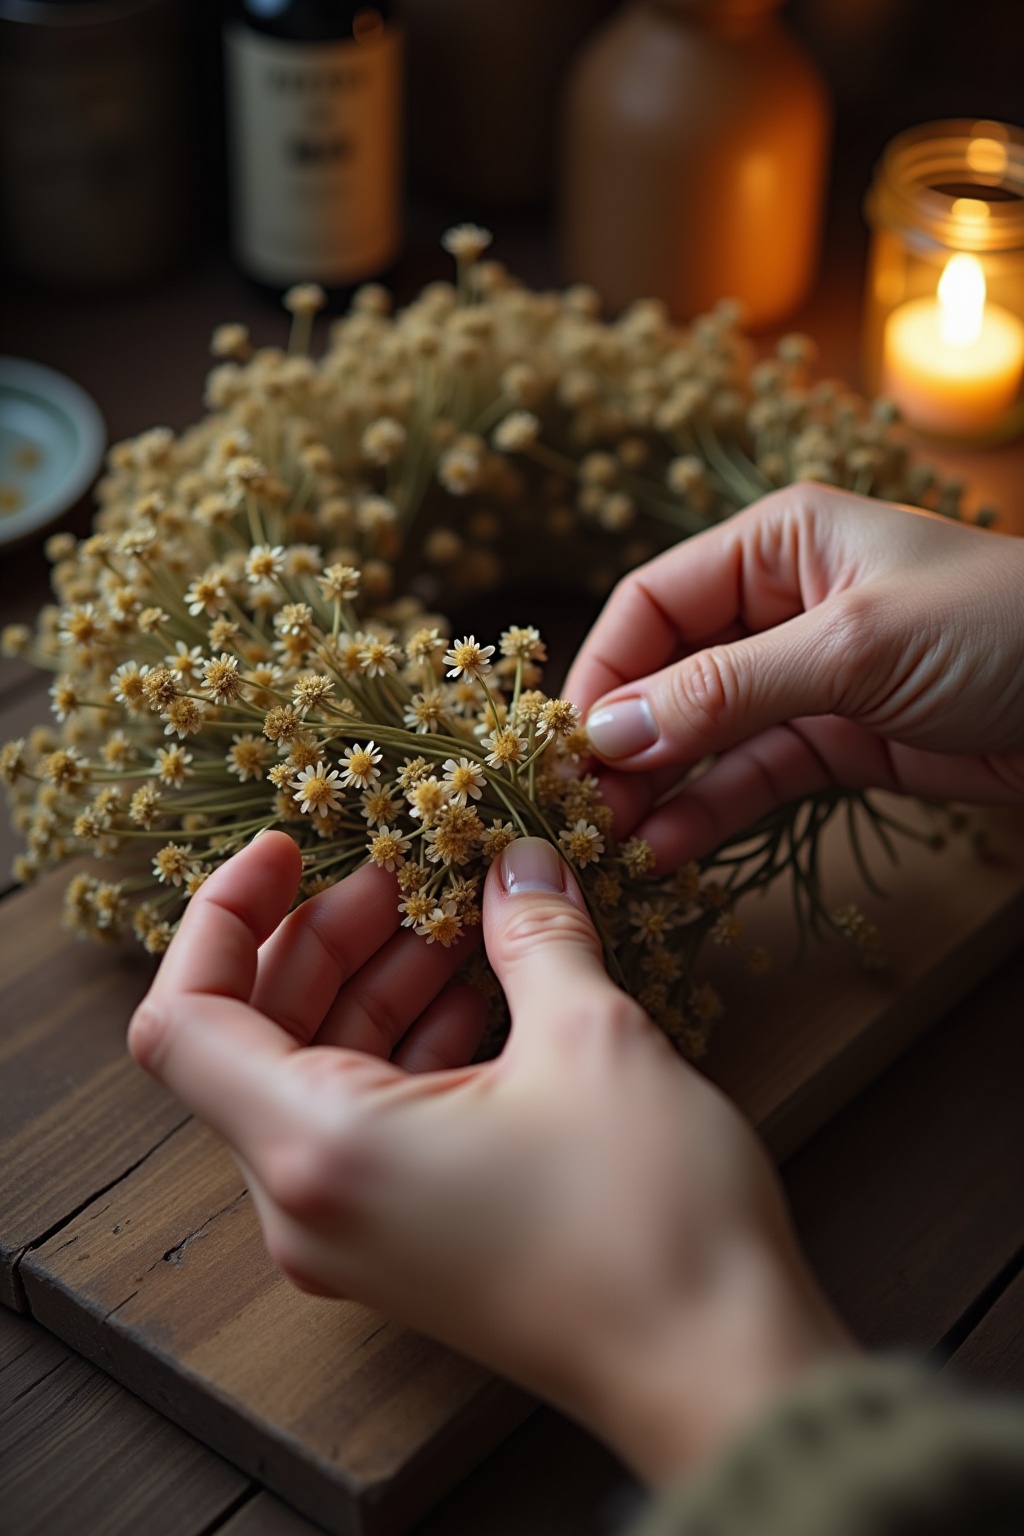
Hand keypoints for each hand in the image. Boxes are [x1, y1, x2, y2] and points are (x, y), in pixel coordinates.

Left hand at [128, 831, 852, 1483]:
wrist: (720, 1370)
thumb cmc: (649, 1219)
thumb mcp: (590, 1041)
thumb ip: (533, 934)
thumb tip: (517, 862)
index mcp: (319, 1149)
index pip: (185, 1019)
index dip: (222, 915)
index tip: (290, 848)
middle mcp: (310, 1203)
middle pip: (253, 1037)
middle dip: (325, 938)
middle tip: (409, 874)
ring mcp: (354, 1235)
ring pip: (314, 1078)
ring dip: (375, 986)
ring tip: (460, 924)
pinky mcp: (405, 1246)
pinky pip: (365, 1123)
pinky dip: (405, 1046)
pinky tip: (482, 996)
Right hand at [566, 484, 1023, 871]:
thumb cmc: (997, 631)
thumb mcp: (852, 647)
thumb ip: (727, 690)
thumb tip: (610, 731)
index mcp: (778, 542)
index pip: (654, 602)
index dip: (603, 670)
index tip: (565, 743)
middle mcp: (780, 604)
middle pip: (669, 671)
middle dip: (624, 739)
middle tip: (577, 809)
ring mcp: (807, 678)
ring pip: (706, 733)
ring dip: (659, 786)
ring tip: (610, 843)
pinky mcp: (839, 742)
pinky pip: (754, 776)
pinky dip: (712, 811)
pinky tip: (668, 851)